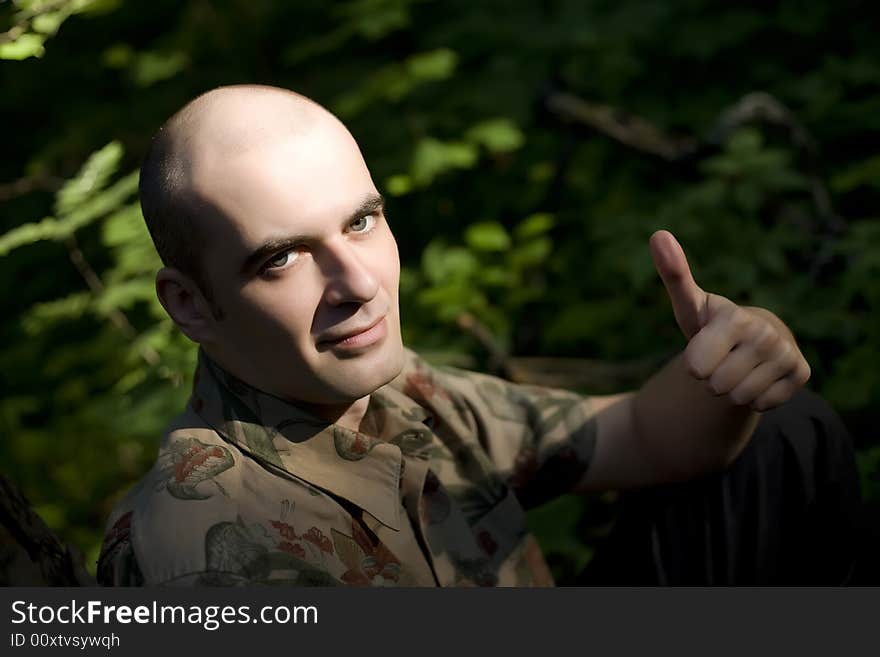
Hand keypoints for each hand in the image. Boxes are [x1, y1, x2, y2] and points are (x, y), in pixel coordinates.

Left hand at [649, 230, 809, 410]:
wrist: (754, 339)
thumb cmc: (712, 323)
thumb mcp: (689, 304)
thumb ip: (673, 274)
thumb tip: (658, 233)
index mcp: (735, 317)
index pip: (696, 367)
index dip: (694, 363)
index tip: (705, 345)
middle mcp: (766, 333)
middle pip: (716, 386)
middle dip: (712, 378)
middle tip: (721, 358)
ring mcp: (787, 354)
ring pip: (738, 397)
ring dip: (732, 388)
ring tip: (738, 366)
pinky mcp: (802, 374)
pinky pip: (761, 405)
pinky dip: (755, 396)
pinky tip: (758, 376)